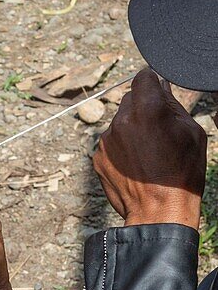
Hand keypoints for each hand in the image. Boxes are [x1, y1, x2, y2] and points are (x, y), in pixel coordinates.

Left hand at [93, 68, 206, 229]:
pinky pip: (111, 143)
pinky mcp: (98, 156)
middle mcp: (122, 120)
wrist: (158, 213)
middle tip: (157, 130)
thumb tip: (162, 88)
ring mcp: (106, 139)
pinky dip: (121, 148)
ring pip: (119, 122)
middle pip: (129, 99)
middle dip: (142, 108)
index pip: (143, 77)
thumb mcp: (192, 134)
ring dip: (131, 129)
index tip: (157, 91)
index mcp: (148, 110)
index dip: (152, 82)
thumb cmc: (181, 175)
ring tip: (148, 154)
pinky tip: (136, 165)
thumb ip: (174, 106)